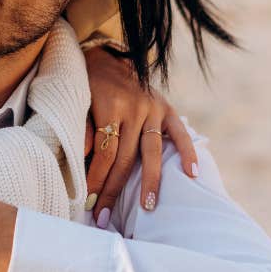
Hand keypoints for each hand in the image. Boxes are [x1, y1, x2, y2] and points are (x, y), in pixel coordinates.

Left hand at [83, 46, 198, 218]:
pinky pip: (180, 133)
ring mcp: (153, 108)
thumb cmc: (87, 84)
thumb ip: (83, 128)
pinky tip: (192, 174)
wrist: (105, 55)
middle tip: (105, 216)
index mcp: (110, 105)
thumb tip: (82, 157)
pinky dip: (188, 153)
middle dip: (114, 189)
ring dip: (150, 182)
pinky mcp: (167, 107)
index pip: (104, 152)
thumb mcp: (78, 100)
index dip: (97, 178)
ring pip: (151, 151)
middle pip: (126, 158)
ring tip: (148, 207)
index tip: (89, 202)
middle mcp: (134, 107)